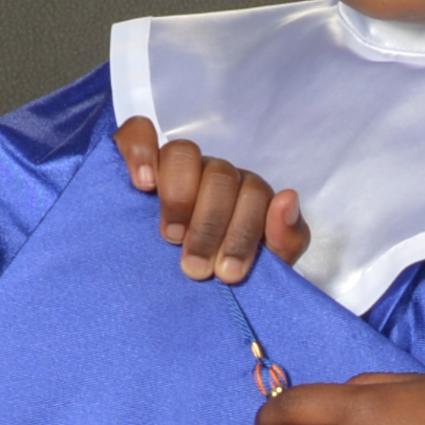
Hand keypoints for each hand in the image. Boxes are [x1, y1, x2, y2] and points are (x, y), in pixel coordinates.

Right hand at [114, 116, 309, 282]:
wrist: (173, 291)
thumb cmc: (217, 271)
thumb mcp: (263, 265)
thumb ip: (286, 238)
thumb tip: (287, 198)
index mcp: (246, 194)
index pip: (255, 194)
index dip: (243, 232)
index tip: (228, 272)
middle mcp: (213, 174)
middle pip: (219, 177)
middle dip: (209, 226)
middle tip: (196, 268)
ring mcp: (176, 165)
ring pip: (182, 153)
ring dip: (178, 197)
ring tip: (171, 237)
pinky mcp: (138, 156)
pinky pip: (138, 133)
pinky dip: (140, 153)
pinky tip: (142, 184)